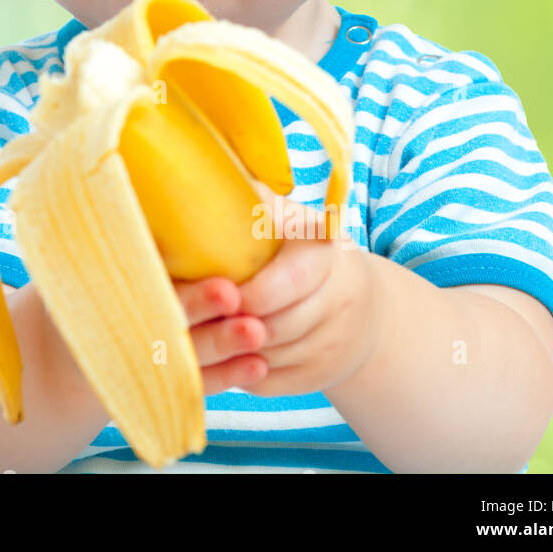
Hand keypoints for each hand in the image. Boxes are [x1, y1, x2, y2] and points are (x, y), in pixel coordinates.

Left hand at [174, 200, 383, 398]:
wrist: (355, 303)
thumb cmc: (300, 248)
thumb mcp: (287, 216)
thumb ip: (255, 200)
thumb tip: (206, 168)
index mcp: (328, 254)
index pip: (289, 282)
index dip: (250, 293)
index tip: (220, 290)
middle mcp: (341, 302)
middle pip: (276, 327)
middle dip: (233, 324)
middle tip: (197, 316)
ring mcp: (334, 345)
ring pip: (269, 358)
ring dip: (231, 349)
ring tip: (200, 332)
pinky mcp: (319, 378)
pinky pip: (269, 383)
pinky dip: (239, 372)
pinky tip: (219, 355)